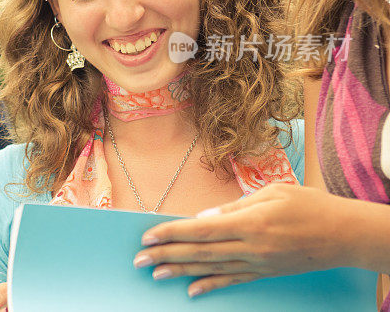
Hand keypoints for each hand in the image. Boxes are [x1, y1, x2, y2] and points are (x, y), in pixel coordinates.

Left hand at [133, 183, 353, 296]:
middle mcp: (252, 248)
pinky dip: (210, 285)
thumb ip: (234, 207)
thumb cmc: (309, 205)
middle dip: (166, 255)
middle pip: (200, 253)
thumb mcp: (272, 193)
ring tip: (156, 274)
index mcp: (251, 223)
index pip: (201, 230)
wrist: (345, 235)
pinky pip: (233, 281)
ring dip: (181, 271)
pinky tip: (191, 291)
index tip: (148, 236)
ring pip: (211, 269)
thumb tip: (203, 219)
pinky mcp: (266, 273)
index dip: (171, 234)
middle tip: (139, 260)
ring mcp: (259, 264)